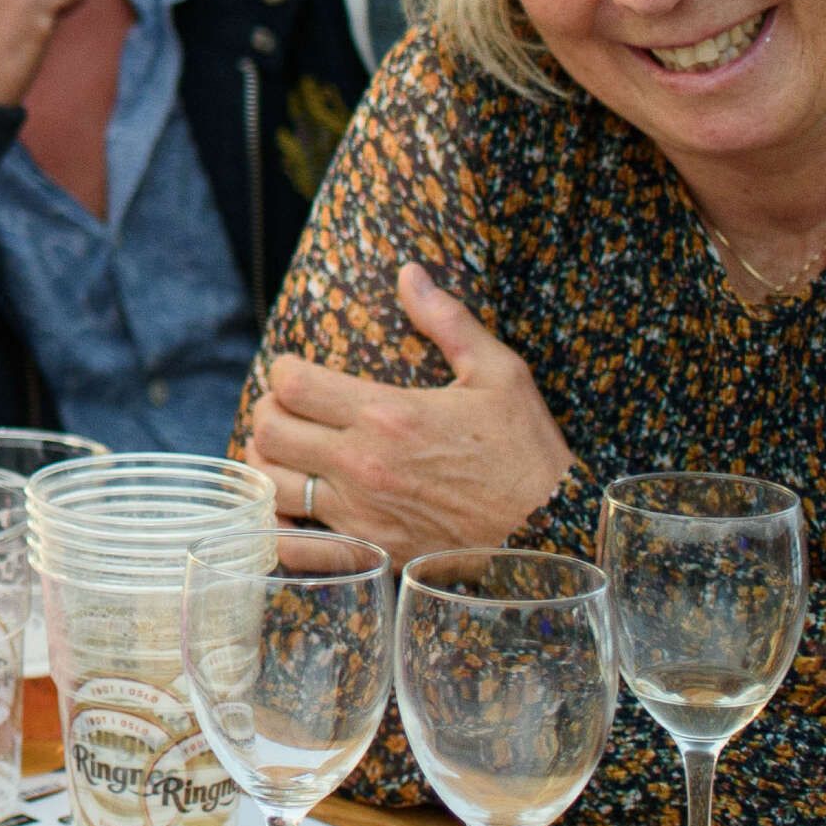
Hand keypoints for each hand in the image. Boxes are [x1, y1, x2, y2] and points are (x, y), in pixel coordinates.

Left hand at [242, 264, 570, 566]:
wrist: (556, 532)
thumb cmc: (528, 452)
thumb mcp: (500, 374)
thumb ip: (448, 321)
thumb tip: (410, 273)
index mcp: (388, 414)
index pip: (291, 384)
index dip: (285, 372)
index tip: (299, 373)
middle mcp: (364, 464)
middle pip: (268, 431)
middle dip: (270, 414)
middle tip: (291, 413)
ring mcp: (361, 514)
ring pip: (270, 484)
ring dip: (269, 465)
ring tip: (290, 457)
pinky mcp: (369, 553)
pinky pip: (294, 547)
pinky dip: (280, 527)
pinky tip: (294, 511)